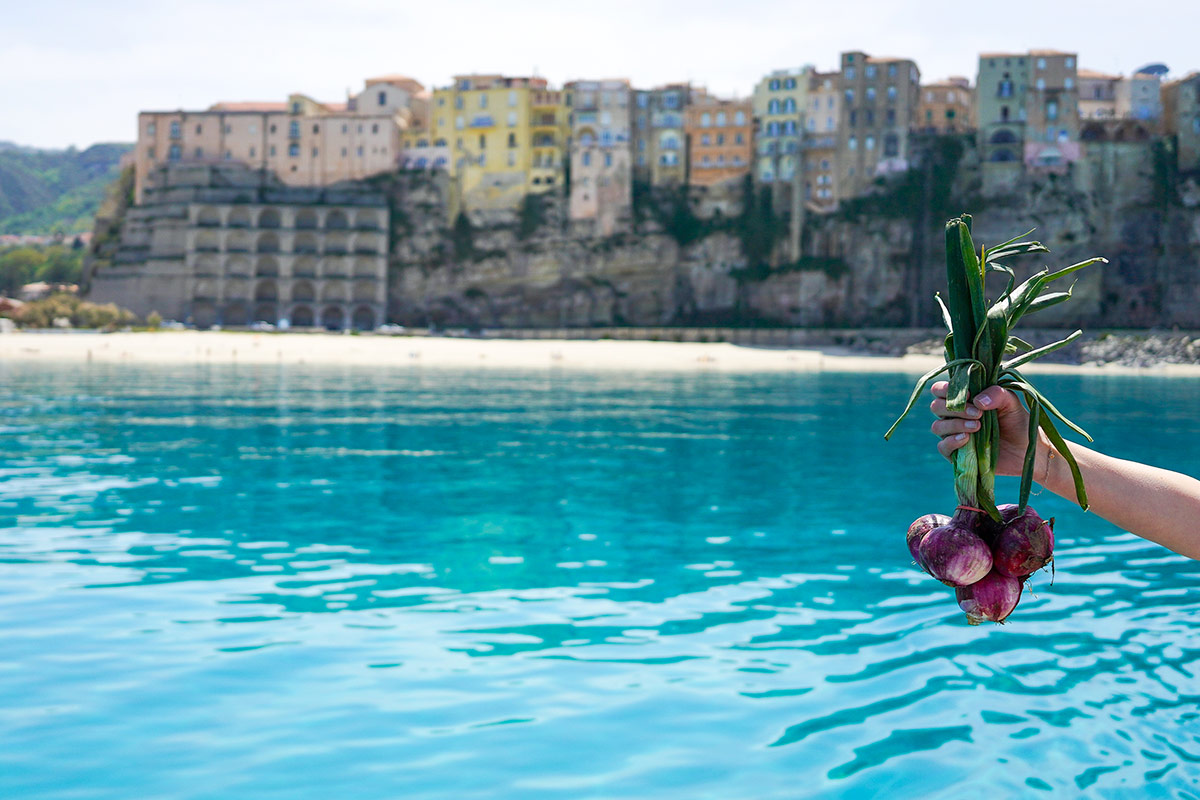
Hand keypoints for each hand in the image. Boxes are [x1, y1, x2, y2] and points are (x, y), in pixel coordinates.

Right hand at [929, 381, 1046, 478]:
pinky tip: (967, 439)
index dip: (946, 390)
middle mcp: (954, 416)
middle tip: (978, 413)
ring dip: (955, 424)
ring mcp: (953, 435)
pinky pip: (943, 447)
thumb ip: (996, 394)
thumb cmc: (1018, 423)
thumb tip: (977, 401)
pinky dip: (952, 441)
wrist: (1028, 451)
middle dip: (954, 408)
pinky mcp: (956, 454)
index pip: (940, 390)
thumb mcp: (1011, 403)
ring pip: (937, 426)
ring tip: (978, 426)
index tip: (969, 394)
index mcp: (963, 400)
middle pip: (936, 407)